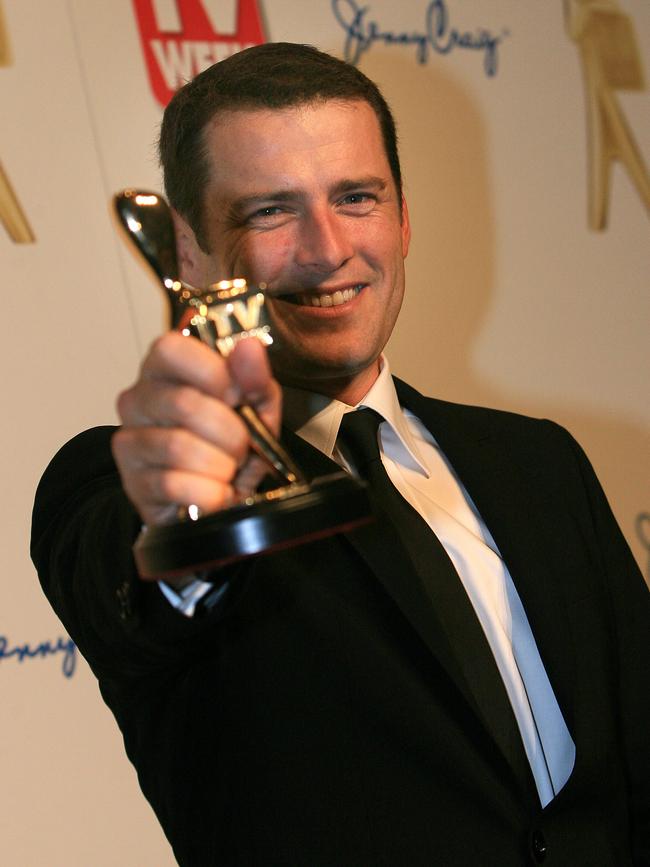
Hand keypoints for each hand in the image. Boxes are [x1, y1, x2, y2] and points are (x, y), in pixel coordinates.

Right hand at [112, 332, 281, 526]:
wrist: (216, 498)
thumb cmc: (229, 443)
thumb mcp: (256, 407)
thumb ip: (255, 377)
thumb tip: (249, 346)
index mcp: (164, 370)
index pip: (170, 349)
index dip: (212, 372)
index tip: (237, 396)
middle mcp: (137, 400)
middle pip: (183, 403)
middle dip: (230, 432)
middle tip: (242, 446)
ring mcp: (130, 442)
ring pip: (179, 447)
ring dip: (221, 465)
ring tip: (229, 470)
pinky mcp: (134, 484)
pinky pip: (174, 484)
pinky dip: (209, 493)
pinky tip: (216, 492)